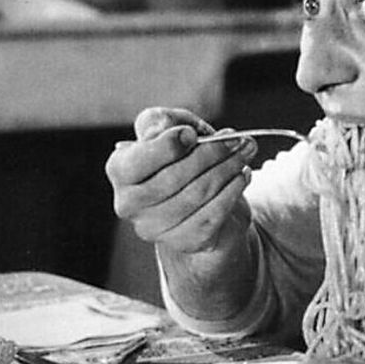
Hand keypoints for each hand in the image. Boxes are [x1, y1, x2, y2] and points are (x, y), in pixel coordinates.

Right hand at [105, 107, 257, 254]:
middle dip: (210, 154)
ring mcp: (153, 228)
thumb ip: (163, 121)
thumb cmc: (181, 156)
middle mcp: (129, 203)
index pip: (137, 162)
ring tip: (244, 153)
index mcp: (120, 169)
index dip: (167, 147)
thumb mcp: (172, 128)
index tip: (193, 134)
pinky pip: (212, 216)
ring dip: (227, 170)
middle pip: (173, 178)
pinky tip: (242, 176)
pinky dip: (232, 192)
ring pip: (196, 195)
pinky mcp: (182, 242)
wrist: (199, 199)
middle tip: (236, 140)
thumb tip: (166, 131)